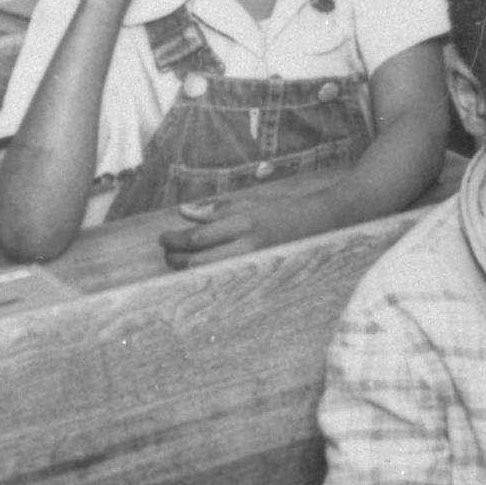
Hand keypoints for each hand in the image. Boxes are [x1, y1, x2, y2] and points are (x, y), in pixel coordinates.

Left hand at [160, 179, 344, 267]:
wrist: (322, 222)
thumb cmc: (283, 210)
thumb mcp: (250, 202)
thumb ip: (216, 209)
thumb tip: (183, 212)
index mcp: (245, 224)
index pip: (197, 239)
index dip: (174, 240)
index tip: (163, 237)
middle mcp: (248, 247)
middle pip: (196, 262)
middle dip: (174, 258)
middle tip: (167, 250)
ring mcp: (253, 264)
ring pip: (206, 276)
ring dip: (187, 269)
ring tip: (181, 259)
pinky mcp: (258, 276)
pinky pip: (222, 282)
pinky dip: (205, 277)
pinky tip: (201, 271)